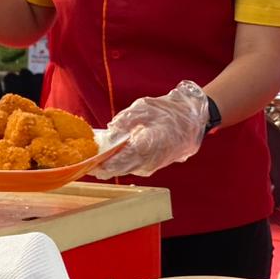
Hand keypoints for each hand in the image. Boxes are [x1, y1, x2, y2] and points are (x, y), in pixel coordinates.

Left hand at [91, 81, 209, 178]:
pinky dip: (122, 162)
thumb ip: (124, 120)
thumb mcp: (143, 108)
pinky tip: (113, 155)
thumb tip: (110, 130)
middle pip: (119, 170)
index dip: (101, 165)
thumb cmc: (169, 112)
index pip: (117, 163)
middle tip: (86, 164)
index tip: (87, 164)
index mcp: (146, 147)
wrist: (194, 120)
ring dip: (112, 165)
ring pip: (125, 169)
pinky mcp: (154, 165)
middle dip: (102, 167)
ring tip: (97, 158)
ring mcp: (152, 165)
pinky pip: (133, 166)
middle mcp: (148, 161)